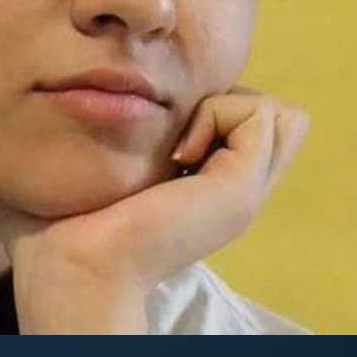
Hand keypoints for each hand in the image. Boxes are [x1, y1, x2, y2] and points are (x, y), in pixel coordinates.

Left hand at [7, 86, 310, 332]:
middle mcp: (240, 192)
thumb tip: (133, 91)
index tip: (167, 138)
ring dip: (226, 106)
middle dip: (232, 102)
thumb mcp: (116, 164)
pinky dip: (216, 113)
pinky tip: (178, 155)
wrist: (76, 265)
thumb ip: (140, 136)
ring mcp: (246, 192)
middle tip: (179, 138)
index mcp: (215, 190)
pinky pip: (260, 111)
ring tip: (179, 147)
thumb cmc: (73, 218)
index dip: (220, 107)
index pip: (257, 124)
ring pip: (280, 112)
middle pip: (282, 118)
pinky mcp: (242, 188)